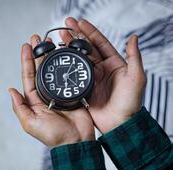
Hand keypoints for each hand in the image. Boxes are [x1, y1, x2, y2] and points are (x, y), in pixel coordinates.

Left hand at [9, 35, 94, 147]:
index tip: (26, 46)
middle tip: (37, 38)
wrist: (76, 141)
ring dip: (51, 55)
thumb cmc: (53, 136)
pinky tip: (65, 53)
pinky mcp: (73, 91)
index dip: (26, 61)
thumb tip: (10, 90)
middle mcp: (45, 94)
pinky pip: (68, 74)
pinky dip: (66, 63)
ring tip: (50, 40)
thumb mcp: (31, 124)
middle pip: (40, 69)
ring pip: (53, 69)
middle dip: (38, 53)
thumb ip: (20, 107)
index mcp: (34, 100)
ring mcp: (59, 92)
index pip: (28, 76)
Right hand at [60, 17, 145, 132]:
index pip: (99, 43)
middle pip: (86, 48)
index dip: (89, 31)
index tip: (79, 22)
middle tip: (64, 26)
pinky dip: (66, 66)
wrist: (119, 123)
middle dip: (75, 36)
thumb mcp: (136, 78)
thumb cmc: (131, 102)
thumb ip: (134, 57)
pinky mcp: (83, 88)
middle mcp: (101, 69)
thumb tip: (134, 38)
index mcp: (113, 63)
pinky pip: (73, 75)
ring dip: (68, 48)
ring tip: (58, 39)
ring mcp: (90, 78)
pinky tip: (59, 59)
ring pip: (77, 59)